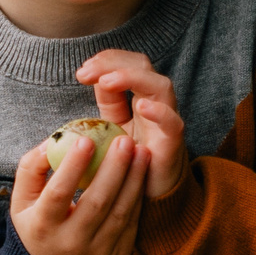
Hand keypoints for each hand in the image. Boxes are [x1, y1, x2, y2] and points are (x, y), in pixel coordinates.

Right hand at [10, 126, 146, 254]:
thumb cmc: (36, 225)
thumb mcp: (22, 200)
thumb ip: (32, 168)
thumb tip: (54, 141)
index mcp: (43, 228)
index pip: (58, 194)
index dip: (73, 166)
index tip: (86, 140)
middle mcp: (70, 244)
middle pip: (97, 203)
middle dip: (114, 168)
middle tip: (124, 140)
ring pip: (120, 213)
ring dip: (134, 180)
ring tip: (141, 152)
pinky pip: (130, 224)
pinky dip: (138, 197)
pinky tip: (142, 175)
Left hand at [74, 50, 188, 201]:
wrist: (149, 194)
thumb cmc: (130, 158)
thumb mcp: (113, 126)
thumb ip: (108, 102)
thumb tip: (91, 77)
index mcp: (139, 96)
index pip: (128, 63)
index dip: (106, 60)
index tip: (82, 71)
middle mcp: (155, 103)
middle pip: (143, 66)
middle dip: (113, 63)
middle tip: (86, 72)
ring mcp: (165, 122)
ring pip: (161, 86)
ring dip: (132, 77)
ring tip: (106, 81)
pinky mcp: (172, 145)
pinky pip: (173, 123)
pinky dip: (161, 112)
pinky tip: (142, 106)